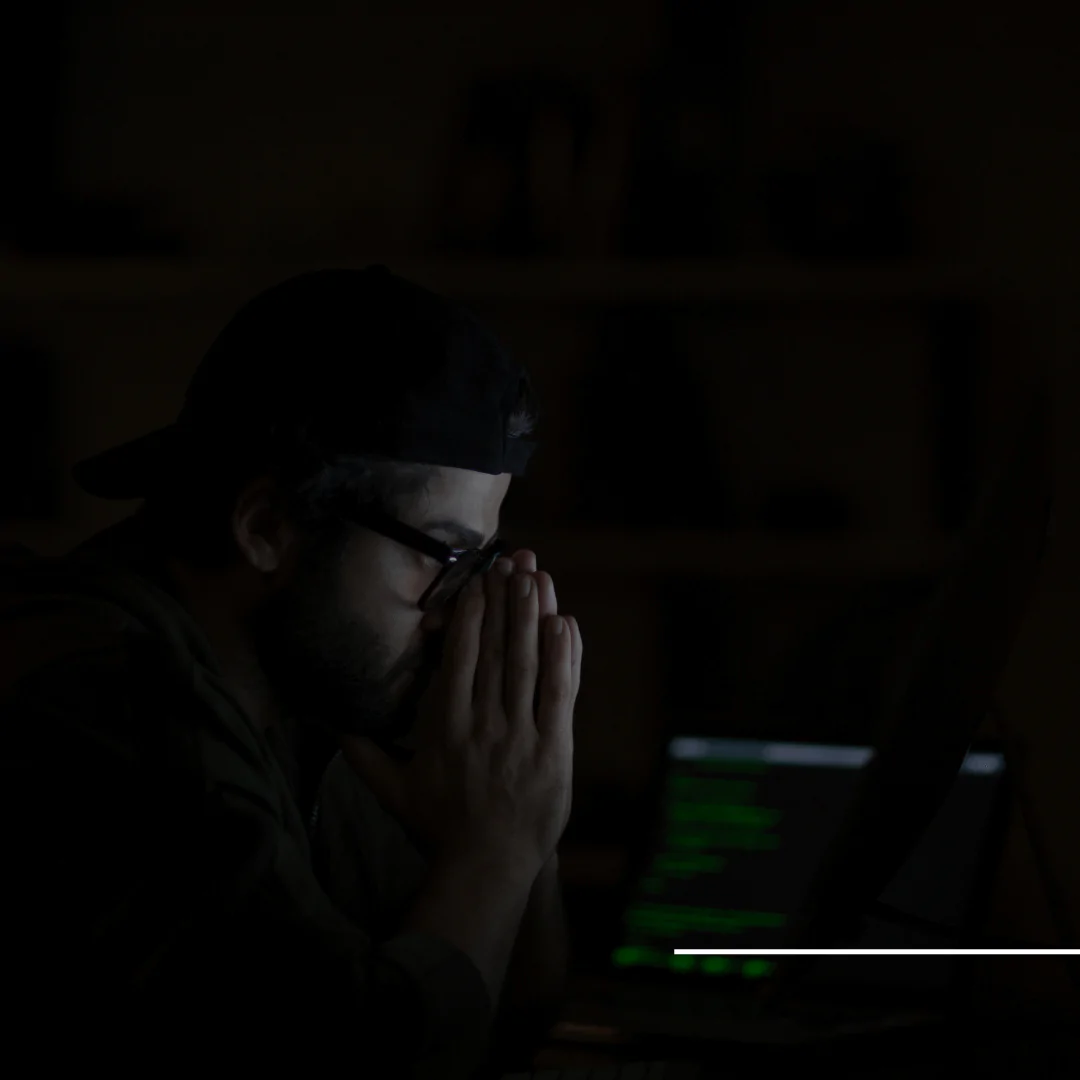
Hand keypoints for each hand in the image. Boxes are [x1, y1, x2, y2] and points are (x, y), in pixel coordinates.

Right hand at [339, 555, 579, 874]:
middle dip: (503, 602)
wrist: (486, 868)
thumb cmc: (438, 827)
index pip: (459, 659)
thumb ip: (362, 752)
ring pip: (526, 665)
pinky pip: (559, 695)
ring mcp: (520, 736)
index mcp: (445, 727)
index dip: (471, 616)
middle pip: (495, 652)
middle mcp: (482, 724)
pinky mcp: (553, 750)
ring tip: (534, 577)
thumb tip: (324, 721)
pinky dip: (563, 658)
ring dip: (531, 617)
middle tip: (511, 562)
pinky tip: (564, 623)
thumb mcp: (392, 790)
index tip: (477, 582)